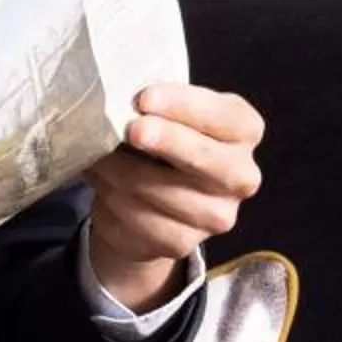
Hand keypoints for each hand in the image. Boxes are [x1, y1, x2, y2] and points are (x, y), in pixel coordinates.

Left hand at [84, 84, 265, 312]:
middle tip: (132, 129)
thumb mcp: (166, 113)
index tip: (145, 98)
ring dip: (123, 171)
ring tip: (98, 154)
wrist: (149, 200)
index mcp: (243, 132)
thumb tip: (120, 100)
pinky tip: (103, 182)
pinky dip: (114, 199)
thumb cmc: (161, 140)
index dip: (186, 106)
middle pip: (208, 159)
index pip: (227, 118)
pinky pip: (142, 220)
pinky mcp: (184, 243)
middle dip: (167, 141)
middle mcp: (241, 176)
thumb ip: (158, 105)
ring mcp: (218, 216)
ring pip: (165, 192)